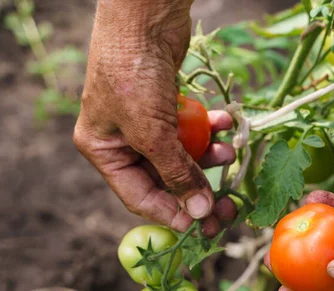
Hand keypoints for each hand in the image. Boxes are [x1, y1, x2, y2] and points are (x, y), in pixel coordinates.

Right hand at [74, 0, 235, 234]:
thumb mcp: (152, 133)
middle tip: (226, 205)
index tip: (203, 227)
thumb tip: (197, 213)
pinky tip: (224, 123)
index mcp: (104, 150)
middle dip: (197, 188)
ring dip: (208, 156)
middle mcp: (122, 139)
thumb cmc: (133, 74)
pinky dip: (208, 128)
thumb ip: (175, 174)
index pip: (140, 197)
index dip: (172, 214)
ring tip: (229, 152)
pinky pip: (191, 129)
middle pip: (165, 179)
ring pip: (182, 154)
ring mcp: (145, 121)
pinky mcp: (166, 104)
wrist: (143, 14)